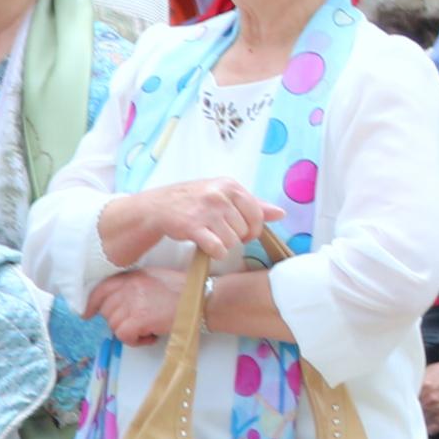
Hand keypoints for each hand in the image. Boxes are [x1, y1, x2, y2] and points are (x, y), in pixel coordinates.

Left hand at [83, 268, 182, 346]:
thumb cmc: (187, 292)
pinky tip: (151, 337)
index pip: (102, 289)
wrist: (204, 300)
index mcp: (134, 276)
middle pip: (107, 311)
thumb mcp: (157, 280)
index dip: (92, 303)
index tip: (88, 313)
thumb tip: (118, 303)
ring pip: (115, 325)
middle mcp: (129, 287)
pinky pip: (124, 335)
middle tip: (140, 324)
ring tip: (150, 330)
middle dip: (120, 321)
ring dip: (130, 332)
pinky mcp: (139, 318)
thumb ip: (136, 286)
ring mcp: (133, 302)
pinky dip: (135, 341)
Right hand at [108, 179, 272, 265]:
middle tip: (222, 233)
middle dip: (237, 237)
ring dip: (224, 245)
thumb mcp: (224, 195)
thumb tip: (280, 213)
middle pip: (245, 229)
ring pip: (232, 241)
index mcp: (230, 186)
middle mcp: (219, 196)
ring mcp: (206, 211)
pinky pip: (217, 248)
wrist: (158, 206)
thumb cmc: (195, 201)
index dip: (253, 228)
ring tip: (212, 237)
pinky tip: (208, 247)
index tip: (244, 232)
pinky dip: (216, 253)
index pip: (257, 214)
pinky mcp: (192, 227)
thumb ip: (253, 204)